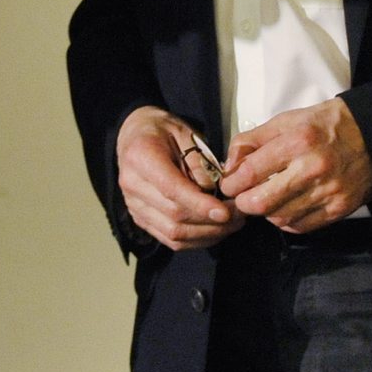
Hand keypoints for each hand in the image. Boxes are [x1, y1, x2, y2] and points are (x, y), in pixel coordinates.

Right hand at [115, 107, 243, 250]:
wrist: (135, 136)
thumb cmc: (163, 131)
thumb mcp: (186, 134)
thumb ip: (199, 162)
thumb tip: (214, 191)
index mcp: (141, 157)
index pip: (171, 189)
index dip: (200, 204)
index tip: (226, 212)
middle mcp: (132, 185)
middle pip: (174, 216)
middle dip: (211, 221)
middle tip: (239, 215)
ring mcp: (134, 205)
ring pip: (173, 233)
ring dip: (207, 234)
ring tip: (232, 224)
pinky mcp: (140, 219)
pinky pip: (169, 239)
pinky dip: (196, 240)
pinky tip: (215, 230)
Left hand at [220, 98, 371, 233]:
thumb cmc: (324, 126)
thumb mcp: (285, 121)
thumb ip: (252, 141)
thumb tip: (230, 166)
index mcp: (298, 141)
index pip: (252, 172)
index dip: (233, 183)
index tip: (228, 185)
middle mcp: (313, 168)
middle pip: (262, 202)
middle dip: (244, 204)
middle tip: (241, 198)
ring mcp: (329, 192)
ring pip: (280, 218)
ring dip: (266, 212)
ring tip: (266, 199)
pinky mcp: (340, 208)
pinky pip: (301, 226)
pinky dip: (286, 221)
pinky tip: (286, 207)